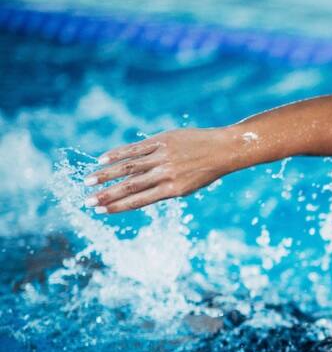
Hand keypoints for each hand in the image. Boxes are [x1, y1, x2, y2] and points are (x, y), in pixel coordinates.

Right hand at [84, 127, 238, 212]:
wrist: (224, 149)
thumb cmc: (206, 170)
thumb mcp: (189, 186)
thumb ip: (165, 189)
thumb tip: (140, 193)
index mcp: (173, 190)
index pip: (140, 200)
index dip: (119, 206)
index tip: (101, 210)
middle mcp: (165, 174)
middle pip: (130, 186)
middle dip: (107, 195)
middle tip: (88, 201)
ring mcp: (162, 157)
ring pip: (129, 167)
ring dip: (106, 175)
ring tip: (89, 181)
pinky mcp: (162, 141)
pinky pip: (136, 148)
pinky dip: (118, 153)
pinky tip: (102, 159)